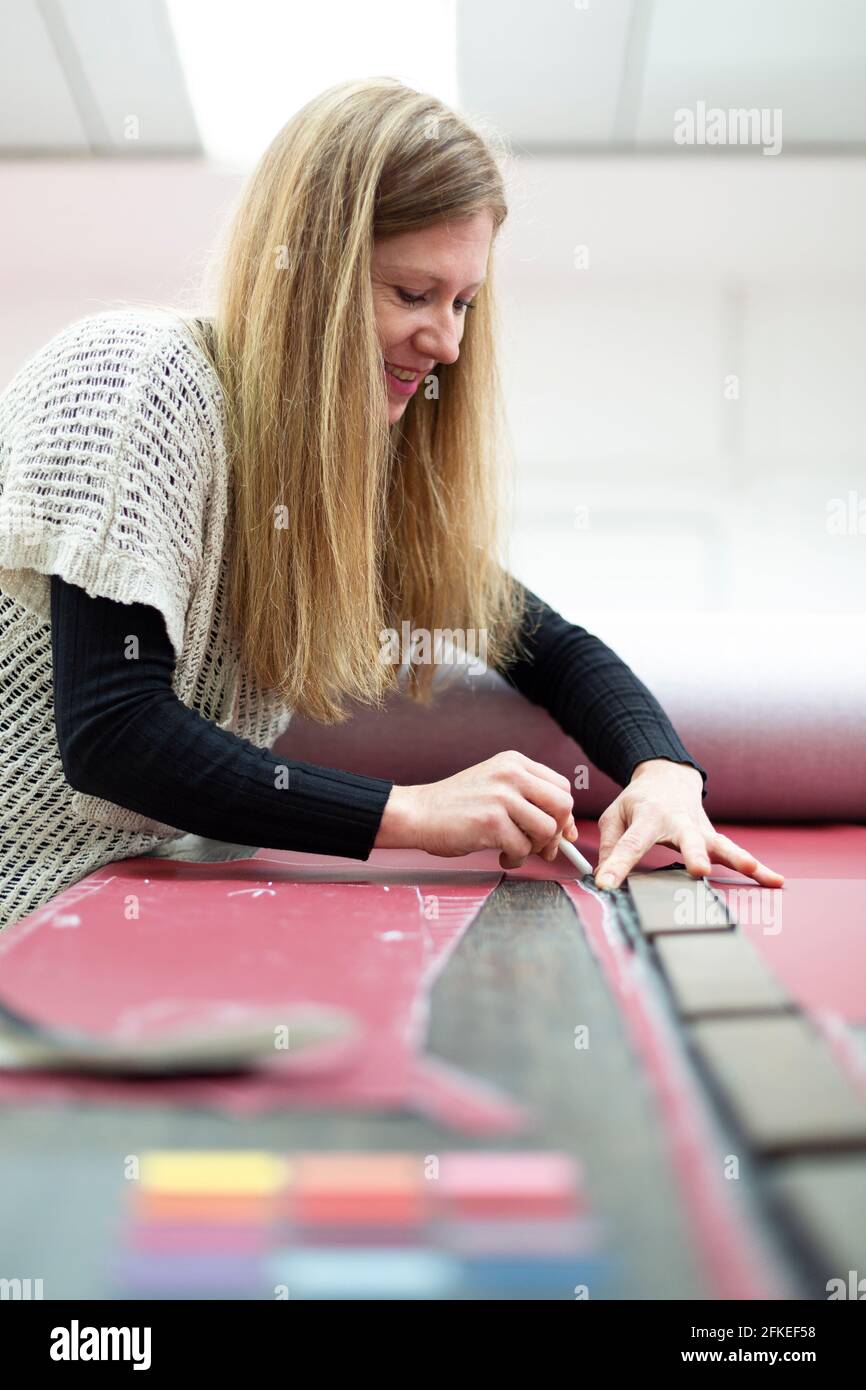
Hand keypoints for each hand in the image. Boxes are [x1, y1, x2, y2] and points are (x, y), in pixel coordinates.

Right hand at [375, 750, 578, 868]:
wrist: (418, 813)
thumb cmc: (456, 805)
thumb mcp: (494, 785)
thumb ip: (527, 798)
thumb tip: (566, 829)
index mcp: (514, 763)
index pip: (561, 786)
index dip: (564, 814)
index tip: (560, 832)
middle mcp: (511, 774)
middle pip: (562, 806)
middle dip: (556, 832)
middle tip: (540, 846)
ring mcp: (501, 797)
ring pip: (546, 830)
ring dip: (535, 848)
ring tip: (515, 851)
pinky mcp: (491, 822)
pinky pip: (522, 848)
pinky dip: (515, 859)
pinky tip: (501, 856)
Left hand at [594, 759, 784, 890]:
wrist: (667, 776)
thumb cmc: (638, 801)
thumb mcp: (615, 816)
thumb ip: (610, 846)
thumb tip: (603, 876)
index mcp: (648, 817)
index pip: (631, 844)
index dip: (618, 865)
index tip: (607, 885)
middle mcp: (679, 822)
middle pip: (688, 840)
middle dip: (694, 855)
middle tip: (699, 871)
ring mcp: (701, 830)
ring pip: (722, 845)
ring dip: (738, 859)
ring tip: (755, 871)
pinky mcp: (714, 838)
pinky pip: (735, 853)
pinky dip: (757, 868)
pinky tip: (775, 880)